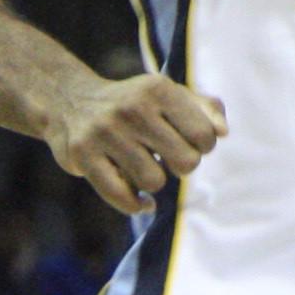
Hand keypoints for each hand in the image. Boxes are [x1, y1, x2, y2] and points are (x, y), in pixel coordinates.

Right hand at [48, 72, 227, 215]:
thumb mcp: (171, 93)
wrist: (71, 101)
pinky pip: (120, 195)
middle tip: (172, 158)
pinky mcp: (83, 156)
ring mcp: (105, 133)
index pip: (204, 135)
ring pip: (153, 181)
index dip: (205, 146)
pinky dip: (136, 205)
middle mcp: (132, 109)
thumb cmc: (135, 102)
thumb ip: (205, 109)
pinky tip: (142, 201)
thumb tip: (223, 133)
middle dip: (184, 166)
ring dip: (156, 182)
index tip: (192, 143)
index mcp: (159, 90)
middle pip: (184, 162)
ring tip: (149, 169)